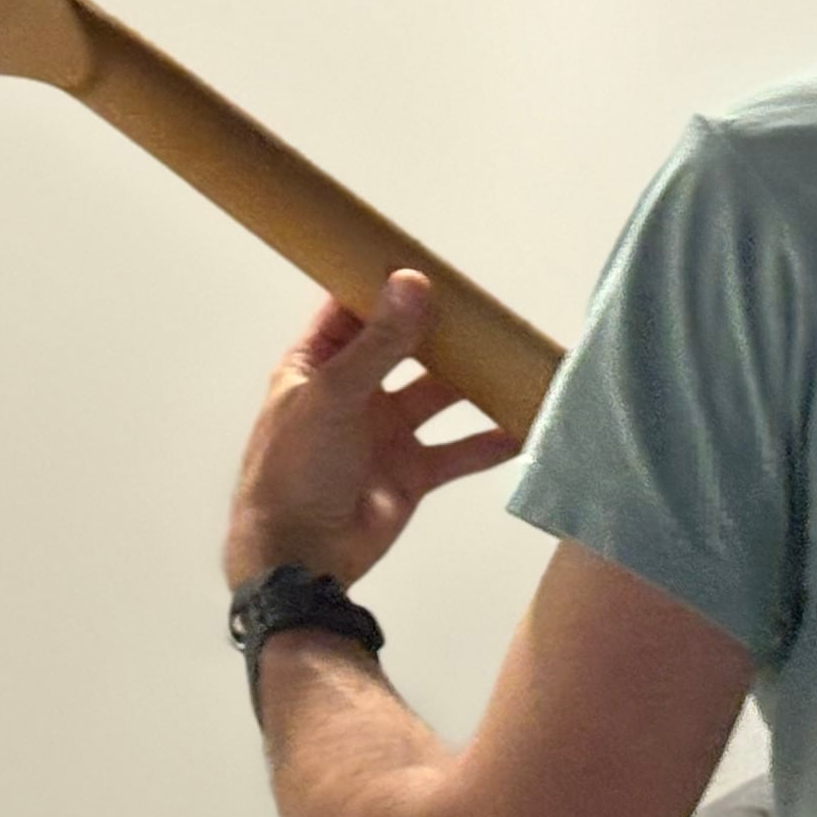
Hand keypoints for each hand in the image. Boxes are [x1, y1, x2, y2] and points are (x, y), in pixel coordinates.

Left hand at [225, 274, 519, 590]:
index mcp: (317, 366)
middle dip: (440, 330)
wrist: (301, 555)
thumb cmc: (295, 469)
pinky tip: (522, 426)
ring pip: (437, 397)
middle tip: (482, 308)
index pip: (351, 311)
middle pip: (404, 349)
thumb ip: (381, 342)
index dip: (382, 285)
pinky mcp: (412, 472)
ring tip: (510, 359)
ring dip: (471, 383)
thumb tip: (414, 283)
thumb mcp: (334, 394)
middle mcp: (353, 393)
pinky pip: (457, 450)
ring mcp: (384, 433)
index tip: (424, 262)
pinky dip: (488, 442)